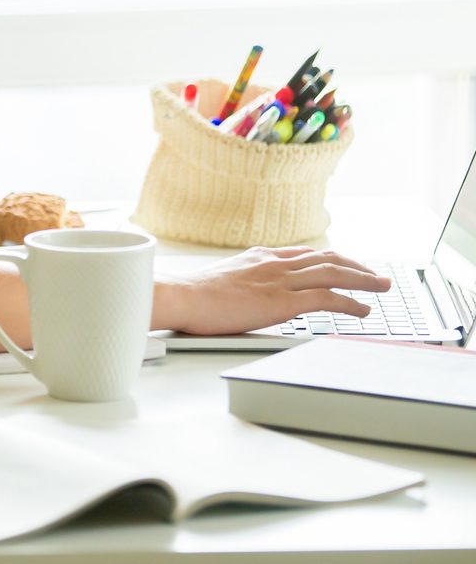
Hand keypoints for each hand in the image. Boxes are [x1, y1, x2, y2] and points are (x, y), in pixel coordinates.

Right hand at [155, 246, 391, 334]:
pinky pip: (326, 298)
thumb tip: (244, 295)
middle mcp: (274, 263)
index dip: (330, 259)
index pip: (304, 254)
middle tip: (375, 274)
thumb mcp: (222, 279)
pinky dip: (350, 302)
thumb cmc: (193, 294)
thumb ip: (241, 282)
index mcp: (259, 257)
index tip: (345, 264)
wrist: (182, 296)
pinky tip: (363, 309)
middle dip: (355, 265)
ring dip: (363, 279)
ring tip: (382, 286)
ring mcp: (279, 280)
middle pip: (325, 258)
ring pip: (333, 273)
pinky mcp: (282, 301)